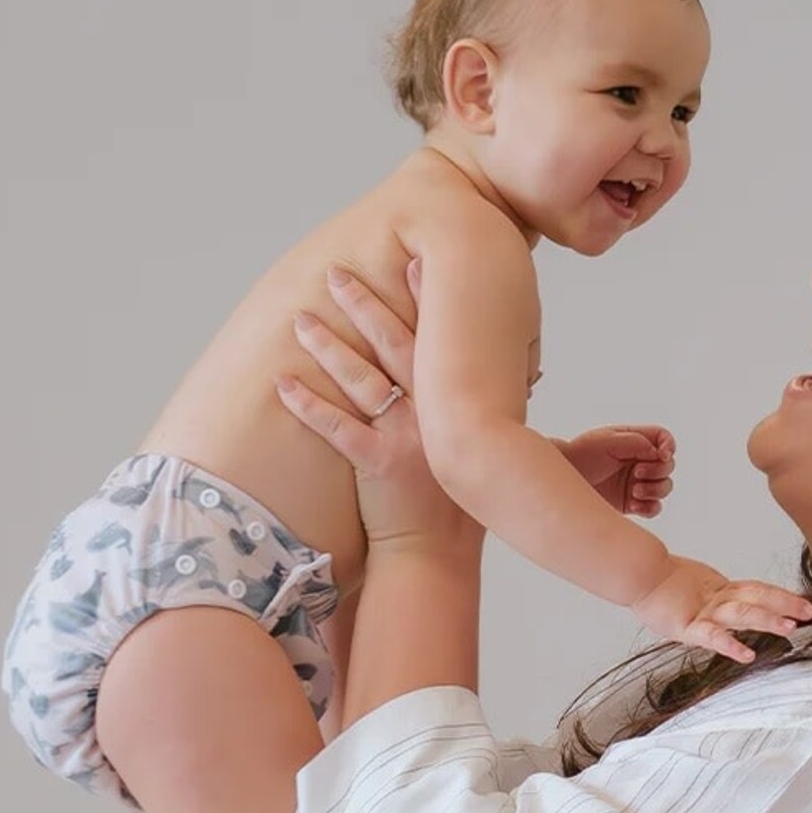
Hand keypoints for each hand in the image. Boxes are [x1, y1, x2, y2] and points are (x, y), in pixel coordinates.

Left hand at [279, 260, 480, 556]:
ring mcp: (405, 437)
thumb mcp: (486, 443)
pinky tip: (283, 381)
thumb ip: (491, 405)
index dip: (423, 298)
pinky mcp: (377, 463)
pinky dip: (306, 403)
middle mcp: (434, 413)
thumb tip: (528, 370)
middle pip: (392, 346)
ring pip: (359, 379)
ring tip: (300, 318)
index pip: (438, 338)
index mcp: (458, 403)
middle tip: (337, 273)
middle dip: (362, 305)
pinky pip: (335, 427)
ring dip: (327, 345)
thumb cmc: (460, 499)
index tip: (410, 260)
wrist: (441, 551)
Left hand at [559, 425, 675, 516]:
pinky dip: (649, 507)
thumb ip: (634, 441)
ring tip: (634, 491)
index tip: (662, 455)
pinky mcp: (631, 504)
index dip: (669, 446)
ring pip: (664, 488)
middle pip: (668, 466)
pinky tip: (634, 505)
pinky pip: (654, 508)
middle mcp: (639, 461)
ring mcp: (636, 483)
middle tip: (637, 473)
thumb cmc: (580, 455)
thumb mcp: (606, 441)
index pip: (663, 439)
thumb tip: (656, 451)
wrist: (562, 482)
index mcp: (635, 441)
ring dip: (655, 490)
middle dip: (658, 471)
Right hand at [631, 555, 811, 663]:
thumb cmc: (661, 587)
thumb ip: (716, 598)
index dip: (781, 595)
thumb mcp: (696, 590)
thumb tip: (737, 607)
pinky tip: (747, 655)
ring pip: (741, 613)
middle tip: (808, 611)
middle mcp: (717, 599)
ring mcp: (704, 612)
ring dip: (766, 620)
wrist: (637, 576)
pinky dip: (730, 645)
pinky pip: (711, 637)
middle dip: (784, 604)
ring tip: (789, 628)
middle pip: (757, 597)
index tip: (804, 602)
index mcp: (721, 590)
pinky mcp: (686, 627)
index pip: (757, 590)